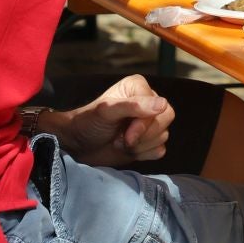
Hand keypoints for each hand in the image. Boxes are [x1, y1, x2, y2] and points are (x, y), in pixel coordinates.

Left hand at [44, 75, 173, 166]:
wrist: (77, 146)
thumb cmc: (88, 123)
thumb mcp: (106, 111)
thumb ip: (132, 105)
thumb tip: (163, 104)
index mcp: (139, 88)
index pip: (160, 106)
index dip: (145, 123)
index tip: (125, 132)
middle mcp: (148, 103)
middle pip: (166, 120)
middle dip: (143, 135)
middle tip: (122, 139)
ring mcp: (149, 124)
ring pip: (163, 136)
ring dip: (140, 145)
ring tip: (120, 142)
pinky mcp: (148, 142)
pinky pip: (160, 150)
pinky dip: (144, 154)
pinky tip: (128, 150)